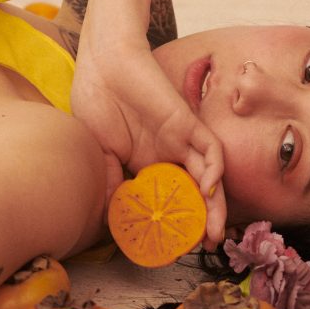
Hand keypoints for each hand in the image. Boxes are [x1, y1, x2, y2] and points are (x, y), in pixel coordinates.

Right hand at [70, 26, 226, 247]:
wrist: (102, 60)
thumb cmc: (95, 99)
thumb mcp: (97, 149)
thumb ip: (109, 179)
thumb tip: (111, 217)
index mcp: (145, 162)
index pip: (166, 199)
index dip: (172, 223)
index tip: (169, 248)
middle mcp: (167, 154)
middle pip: (193, 193)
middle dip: (200, 221)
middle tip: (202, 248)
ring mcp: (179, 140)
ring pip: (208, 177)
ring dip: (214, 206)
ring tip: (214, 233)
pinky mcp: (187, 122)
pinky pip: (210, 148)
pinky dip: (215, 168)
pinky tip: (209, 188)